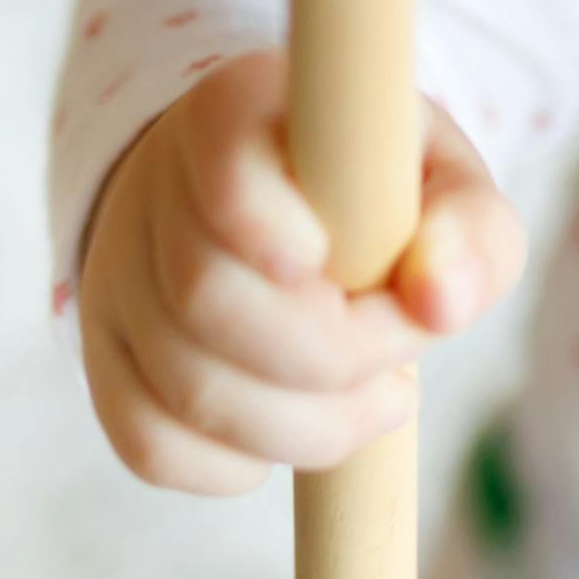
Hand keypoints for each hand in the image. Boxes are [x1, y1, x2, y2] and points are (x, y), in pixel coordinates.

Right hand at [75, 49, 525, 495]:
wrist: (290, 202)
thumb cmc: (374, 191)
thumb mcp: (440, 180)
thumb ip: (470, 230)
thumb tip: (440, 303)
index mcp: (238, 111)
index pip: (219, 165)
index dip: (266, 223)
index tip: (329, 260)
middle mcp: (156, 189)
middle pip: (205, 300)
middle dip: (331, 358)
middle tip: (402, 367)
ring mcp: (118, 280)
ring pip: (183, 388)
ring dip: (303, 427)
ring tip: (378, 401)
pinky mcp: (108, 362)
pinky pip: (150, 446)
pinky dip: (235, 466)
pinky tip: (297, 431)